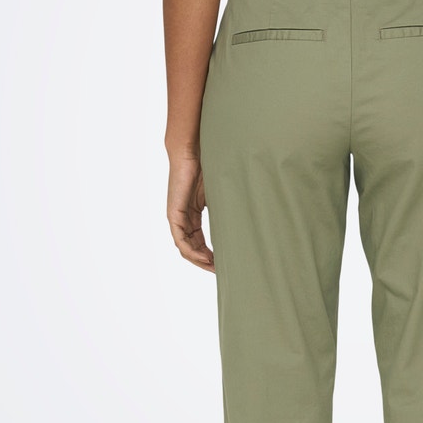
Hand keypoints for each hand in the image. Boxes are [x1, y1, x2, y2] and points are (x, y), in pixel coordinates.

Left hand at [167, 149, 214, 271]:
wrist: (192, 150)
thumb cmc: (207, 165)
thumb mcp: (219, 192)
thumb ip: (225, 206)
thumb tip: (247, 215)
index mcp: (192, 213)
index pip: (199, 241)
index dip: (210, 254)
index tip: (223, 264)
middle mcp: (183, 218)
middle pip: (192, 248)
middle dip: (206, 262)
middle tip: (221, 271)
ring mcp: (177, 217)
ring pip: (186, 247)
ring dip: (200, 260)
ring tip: (215, 268)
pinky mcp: (174, 214)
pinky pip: (181, 240)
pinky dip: (192, 251)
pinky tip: (204, 258)